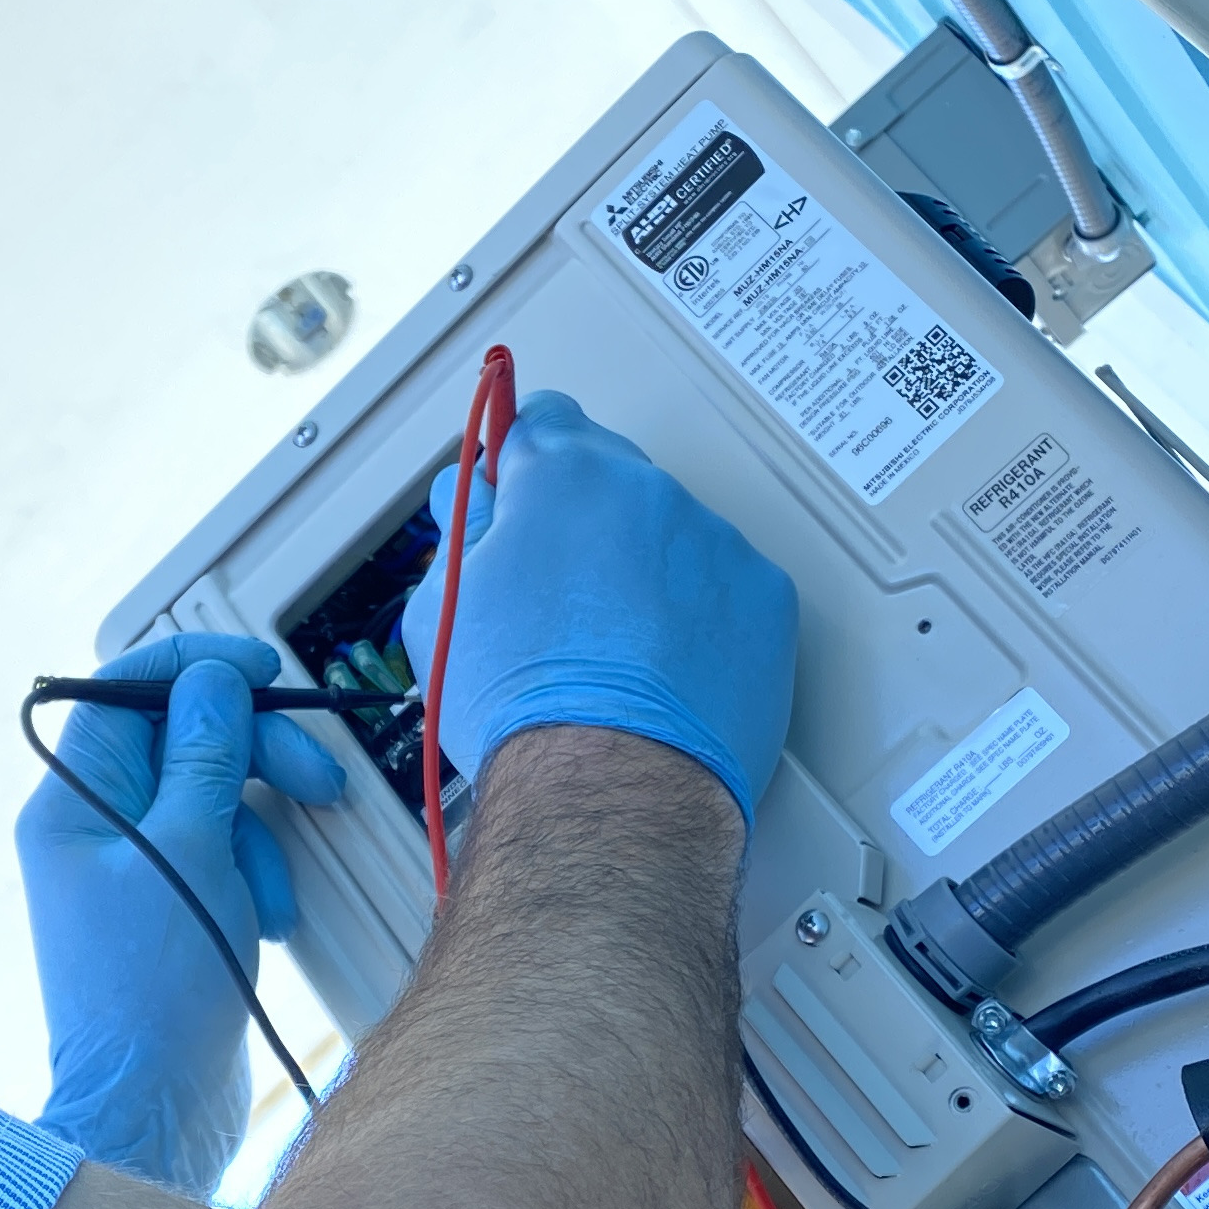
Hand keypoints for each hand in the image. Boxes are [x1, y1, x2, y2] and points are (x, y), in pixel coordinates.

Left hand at [18, 632, 346, 1193]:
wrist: (153, 1108)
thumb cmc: (155, 991)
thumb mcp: (190, 850)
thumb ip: (204, 753)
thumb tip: (210, 679)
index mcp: (71, 803)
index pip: (127, 690)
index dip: (198, 667)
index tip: (263, 669)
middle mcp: (92, 827)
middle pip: (184, 740)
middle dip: (256, 758)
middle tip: (316, 783)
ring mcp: (130, 869)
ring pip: (214, 798)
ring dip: (262, 835)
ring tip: (274, 898)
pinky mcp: (168, 907)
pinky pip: (223, 853)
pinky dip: (256, 876)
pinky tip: (269, 924)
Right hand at [398, 390, 797, 820]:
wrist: (611, 789)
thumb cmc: (524, 710)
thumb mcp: (442, 607)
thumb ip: (461, 529)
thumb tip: (473, 498)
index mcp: (560, 476)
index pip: (539, 419)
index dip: (520, 461)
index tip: (516, 490)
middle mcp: (646, 491)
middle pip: (611, 477)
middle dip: (584, 522)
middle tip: (557, 600)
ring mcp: (715, 540)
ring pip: (671, 534)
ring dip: (646, 571)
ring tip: (613, 652)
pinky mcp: (766, 596)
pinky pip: (725, 586)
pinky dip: (701, 615)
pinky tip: (665, 667)